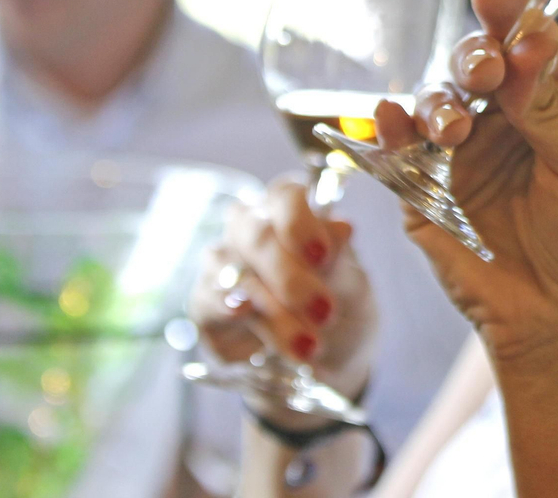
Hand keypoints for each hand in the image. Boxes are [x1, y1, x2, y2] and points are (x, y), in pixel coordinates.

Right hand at [190, 177, 376, 415]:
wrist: (328, 359)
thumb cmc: (341, 306)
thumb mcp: (353, 287)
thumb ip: (341, 261)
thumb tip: (341, 227)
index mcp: (291, 211)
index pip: (286, 196)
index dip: (301, 224)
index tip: (322, 256)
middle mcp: (251, 229)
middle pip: (257, 235)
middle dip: (290, 277)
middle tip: (324, 311)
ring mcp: (223, 264)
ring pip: (236, 274)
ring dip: (273, 312)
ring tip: (308, 344)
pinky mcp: (204, 303)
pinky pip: (208, 303)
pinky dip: (229, 314)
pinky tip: (246, 324)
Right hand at [377, 0, 557, 363]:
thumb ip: (552, 107)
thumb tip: (525, 42)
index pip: (533, 41)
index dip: (512, 14)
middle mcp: (507, 116)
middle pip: (477, 61)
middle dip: (473, 56)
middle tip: (481, 71)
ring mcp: (463, 151)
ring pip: (436, 98)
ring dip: (439, 102)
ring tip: (455, 127)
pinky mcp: (424, 188)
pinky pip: (398, 147)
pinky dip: (389, 128)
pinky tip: (390, 121)